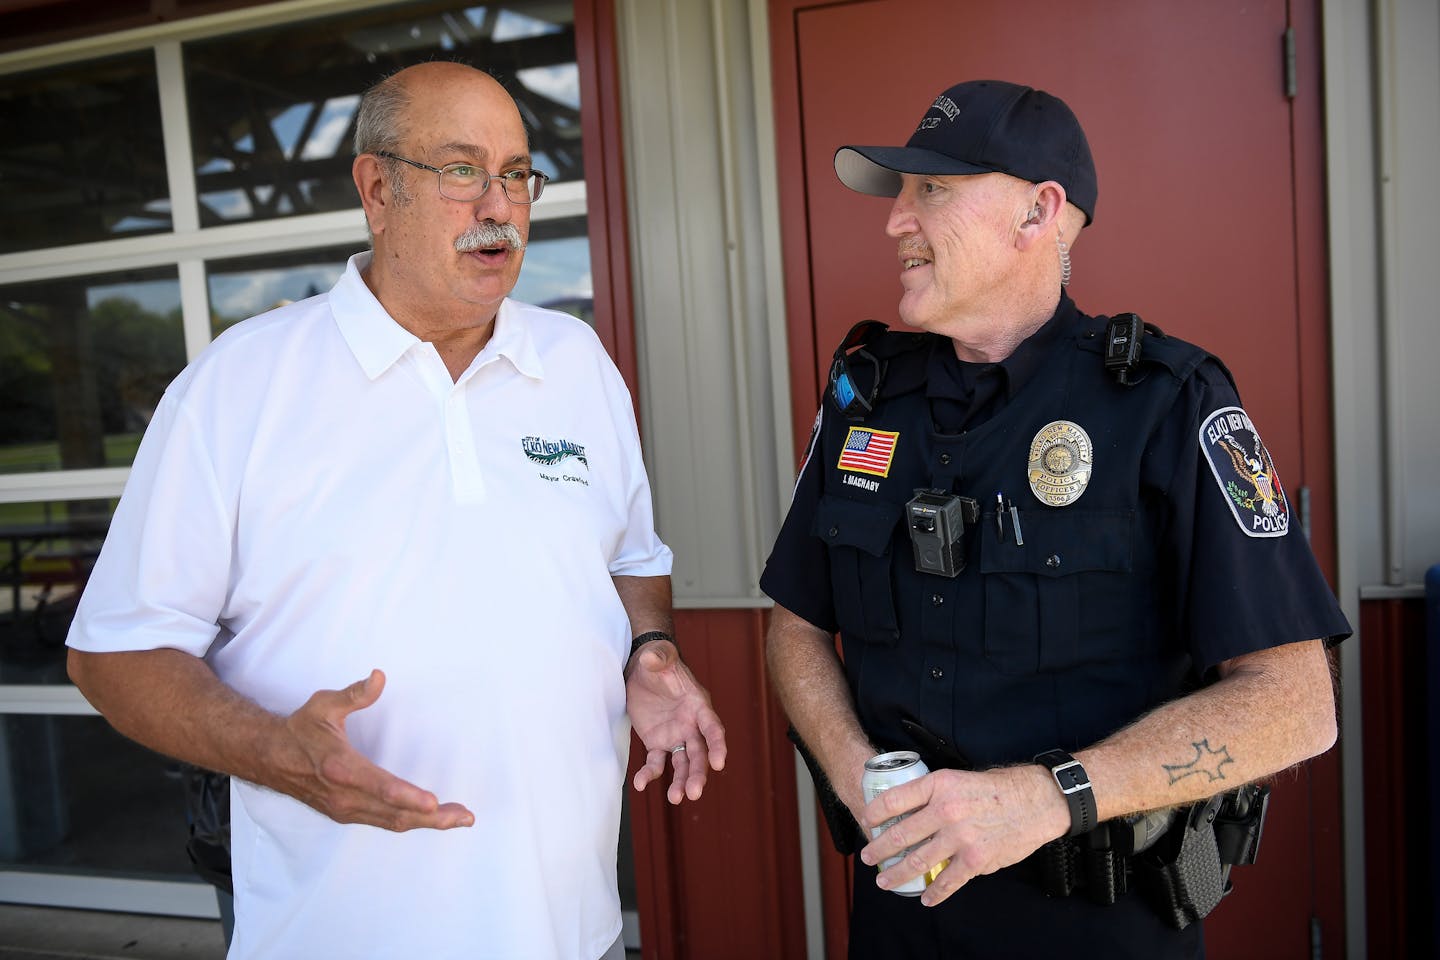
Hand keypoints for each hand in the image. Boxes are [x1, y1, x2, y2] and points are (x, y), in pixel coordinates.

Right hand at [275, 669, 474, 831]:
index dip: (407, 796)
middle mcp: (344, 796)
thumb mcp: (324, 704)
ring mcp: (345, 809)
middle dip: (432, 818)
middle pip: (394, 814)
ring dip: (427, 823)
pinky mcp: (346, 814)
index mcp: (341, 768)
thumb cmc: (301, 729)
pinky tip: (431, 818)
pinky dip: (410, 821)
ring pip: (392, 822)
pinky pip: (384, 822)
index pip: (380, 787)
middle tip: (464, 817)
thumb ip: (354, 694)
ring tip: (458, 819)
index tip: (433, 802)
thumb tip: (378, 677)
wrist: (270, 758)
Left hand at [625, 639, 727, 803]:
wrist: (642, 670)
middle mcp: (691, 725)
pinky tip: (640, 784)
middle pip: (700, 754)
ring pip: (683, 764)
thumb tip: (653, 657)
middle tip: (694, 793)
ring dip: (681, 782)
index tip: (719, 763)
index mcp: (698, 706)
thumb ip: (659, 657)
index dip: (717, 745)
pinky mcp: (657, 743)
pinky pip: (656, 763)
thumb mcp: (659, 656)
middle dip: (699, 774)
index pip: (712, 729)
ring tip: (675, 798)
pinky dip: (649, 774)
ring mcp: (676, 736)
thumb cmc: (657, 661)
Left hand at [858, 765, 1065, 905]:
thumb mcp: (960, 778)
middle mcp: (945, 810)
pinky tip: (925, 897)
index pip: (894, 799)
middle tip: (868, 856)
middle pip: (900, 834)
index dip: (874, 812)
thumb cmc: (999, 788)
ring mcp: (960, 837)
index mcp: (939, 785)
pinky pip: (947, 881)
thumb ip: (936, 795)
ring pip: (917, 861)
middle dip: (878, 849)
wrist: (1036, 801)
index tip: (866, 820)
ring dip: (897, 874)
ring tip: (885, 880)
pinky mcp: (975, 859)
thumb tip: (912, 813)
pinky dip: (934, 893)